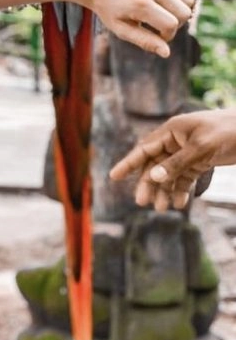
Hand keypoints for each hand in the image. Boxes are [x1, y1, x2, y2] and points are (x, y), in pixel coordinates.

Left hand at [79, 0, 193, 56]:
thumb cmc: (110, 9)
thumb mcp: (121, 29)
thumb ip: (145, 41)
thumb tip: (166, 53)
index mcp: (140, 3)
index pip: (171, 25)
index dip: (167, 35)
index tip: (157, 34)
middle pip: (184, 12)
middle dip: (175, 23)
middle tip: (158, 22)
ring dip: (178, 8)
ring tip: (161, 9)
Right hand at [109, 109, 235, 210]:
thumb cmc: (228, 132)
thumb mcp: (201, 148)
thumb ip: (177, 163)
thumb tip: (154, 177)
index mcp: (171, 131)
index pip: (144, 149)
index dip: (129, 163)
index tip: (114, 177)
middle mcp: (176, 141)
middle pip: (155, 165)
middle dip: (148, 184)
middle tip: (142, 202)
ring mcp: (187, 152)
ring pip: (169, 174)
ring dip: (164, 190)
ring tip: (161, 208)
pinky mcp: (200, 162)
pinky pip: (185, 178)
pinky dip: (181, 190)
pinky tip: (178, 203)